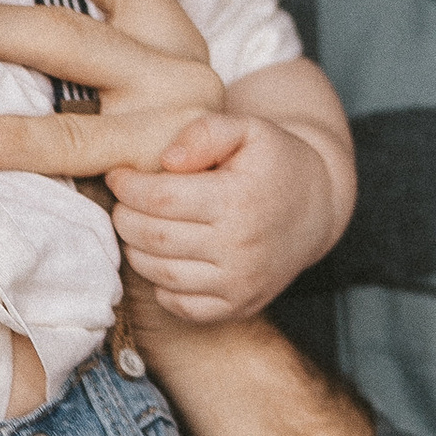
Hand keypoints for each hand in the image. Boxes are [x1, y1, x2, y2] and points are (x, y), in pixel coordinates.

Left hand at [0, 0, 334, 313]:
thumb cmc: (126, 169)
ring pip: (66, 32)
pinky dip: (8, 138)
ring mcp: (175, 95)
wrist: (212, 250)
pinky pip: (70, 138)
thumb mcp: (105, 87)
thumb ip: (57, 32)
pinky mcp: (159, 155)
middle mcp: (177, 40)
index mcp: (162, 12)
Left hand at [106, 107, 344, 322]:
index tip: (119, 175)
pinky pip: (180, 305)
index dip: (128, 186)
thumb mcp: (248, 129)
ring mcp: (240, 283)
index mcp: (239, 200)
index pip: (160, 198)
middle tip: (125, 202)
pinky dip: (161, 284)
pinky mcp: (239, 306)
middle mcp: (241, 248)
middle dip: (125, 217)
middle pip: (153, 236)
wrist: (316, 207)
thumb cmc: (274, 161)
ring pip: (160, 273)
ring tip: (140, 226)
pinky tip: (164, 257)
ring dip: (136, 249)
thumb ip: (205, 132)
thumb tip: (166, 160)